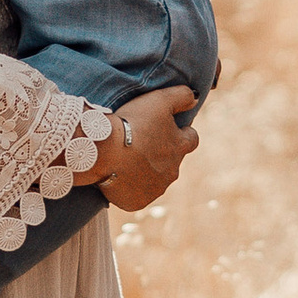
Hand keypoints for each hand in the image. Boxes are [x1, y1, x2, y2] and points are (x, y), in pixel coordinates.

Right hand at [88, 86, 200, 214]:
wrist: (102, 151)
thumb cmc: (131, 124)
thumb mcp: (159, 100)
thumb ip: (182, 96)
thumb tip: (195, 98)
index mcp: (180, 147)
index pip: (191, 139)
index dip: (181, 132)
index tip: (166, 128)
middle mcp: (172, 171)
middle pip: (172, 161)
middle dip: (161, 153)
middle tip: (140, 143)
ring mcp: (155, 189)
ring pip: (155, 179)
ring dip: (146, 171)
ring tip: (126, 160)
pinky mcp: (137, 202)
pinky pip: (137, 195)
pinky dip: (130, 187)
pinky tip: (118, 175)